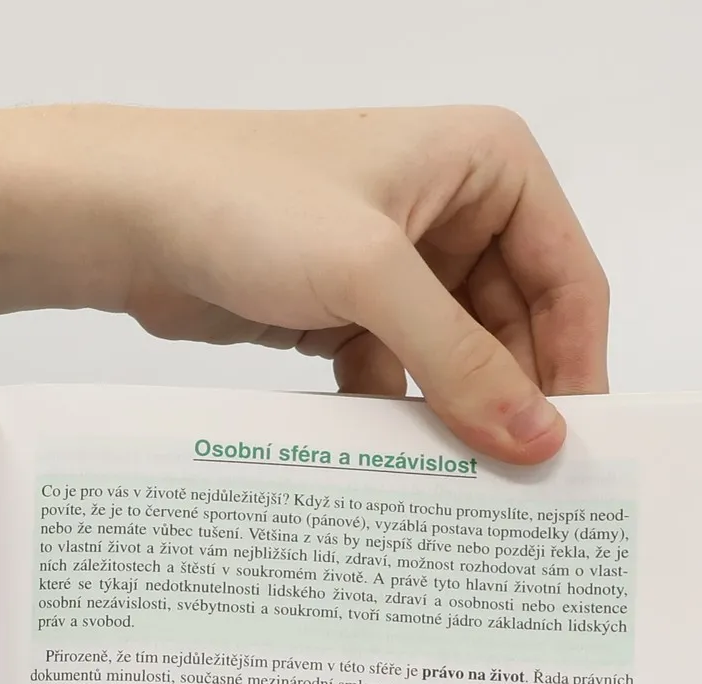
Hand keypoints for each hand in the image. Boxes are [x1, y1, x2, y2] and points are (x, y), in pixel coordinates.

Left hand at [0, 105, 608, 462]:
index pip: (570, 281)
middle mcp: (453, 209)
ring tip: (465, 499)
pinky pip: (397, 380)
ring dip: (454, 423)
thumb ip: (460, 362)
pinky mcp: (344, 312)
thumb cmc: (246, 203)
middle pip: (516, 331)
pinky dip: (398, 424)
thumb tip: (539, 439)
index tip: (572, 455)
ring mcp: (396, 265)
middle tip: (517, 496)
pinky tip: (400, 478)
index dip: (576, 370)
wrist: (125, 218)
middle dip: (512, 406)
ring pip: (454, 362)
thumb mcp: (371, 278)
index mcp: (490, 165)